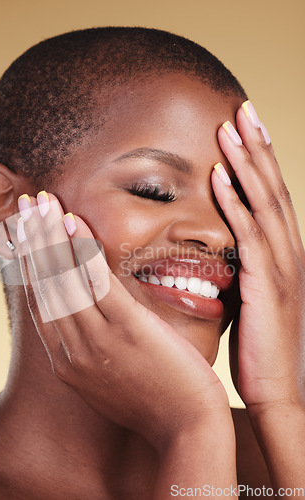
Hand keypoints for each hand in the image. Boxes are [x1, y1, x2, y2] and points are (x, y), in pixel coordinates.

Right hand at [14, 192, 230, 449]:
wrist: (187, 429)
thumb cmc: (155, 399)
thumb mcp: (110, 374)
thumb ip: (94, 343)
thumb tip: (92, 313)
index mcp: (67, 361)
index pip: (40, 303)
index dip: (30, 265)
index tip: (26, 236)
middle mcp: (72, 349)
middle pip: (44, 285)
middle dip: (31, 241)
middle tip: (24, 206)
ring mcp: (96, 340)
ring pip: (63, 278)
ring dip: (49, 235)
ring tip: (40, 202)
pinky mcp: (125, 329)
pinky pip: (95, 282)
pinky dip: (80, 250)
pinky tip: (72, 222)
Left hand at [212, 101, 304, 412]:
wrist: (279, 390)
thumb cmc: (262, 346)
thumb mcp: (254, 299)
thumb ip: (244, 269)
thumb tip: (224, 251)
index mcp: (284, 254)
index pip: (272, 197)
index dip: (261, 161)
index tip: (245, 128)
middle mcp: (288, 252)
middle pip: (273, 188)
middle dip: (258, 146)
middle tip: (242, 108)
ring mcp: (281, 266)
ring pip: (263, 202)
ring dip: (246, 162)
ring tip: (229, 126)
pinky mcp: (265, 284)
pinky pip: (248, 234)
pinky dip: (234, 202)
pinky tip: (218, 176)